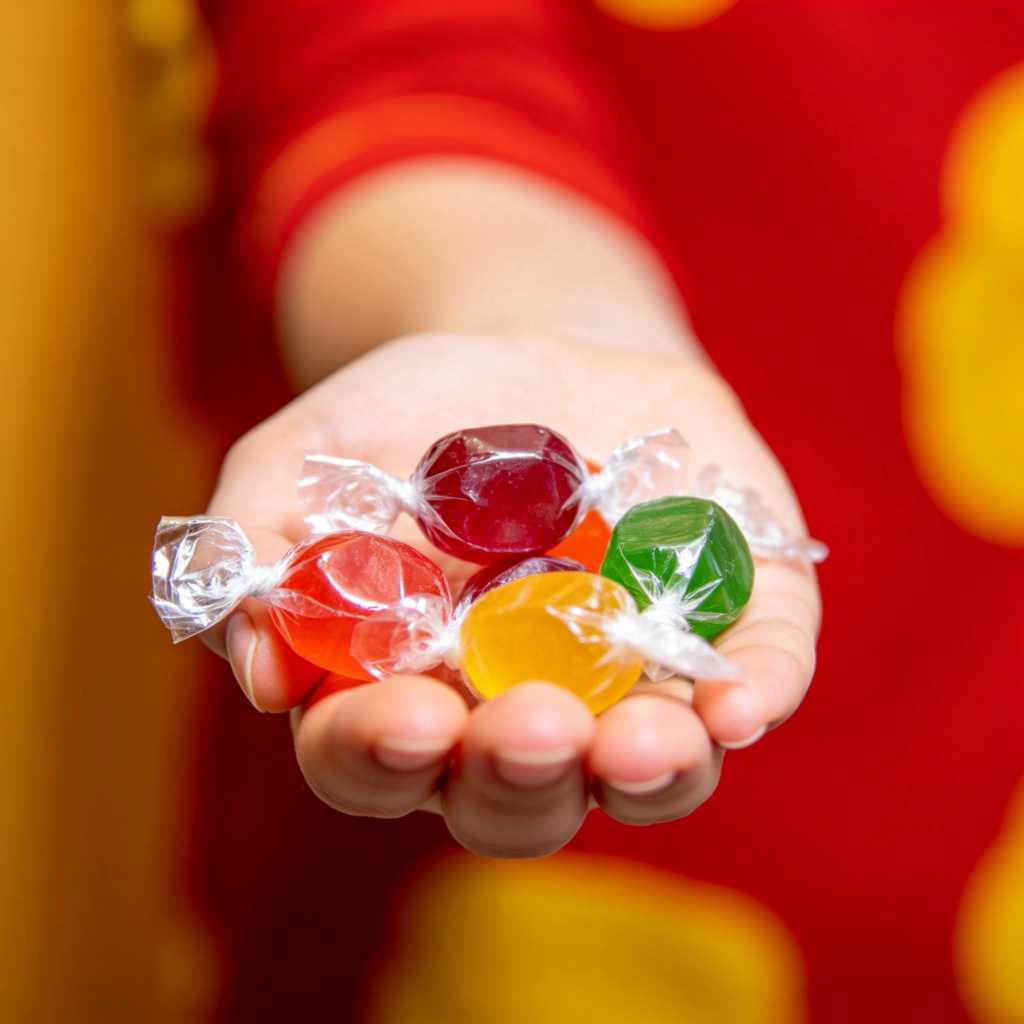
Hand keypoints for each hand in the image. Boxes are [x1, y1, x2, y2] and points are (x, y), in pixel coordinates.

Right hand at [203, 330, 820, 856]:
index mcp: (412, 691)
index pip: (380, 763)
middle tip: (531, 730)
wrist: (542, 350)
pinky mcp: (728, 627)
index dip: (385, 756)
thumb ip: (256, 549)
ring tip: (643, 740)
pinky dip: (752, 696)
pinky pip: (753, 681)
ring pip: (646, 772)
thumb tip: (263, 673)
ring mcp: (632, 683)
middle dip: (522, 780)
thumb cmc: (415, 414)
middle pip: (519, 799)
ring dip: (648, 772)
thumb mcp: (310, 450)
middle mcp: (523, 714)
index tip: (408, 719)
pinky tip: (739, 705)